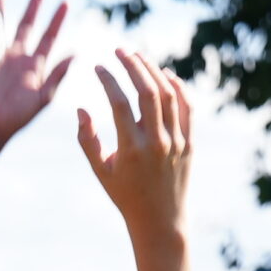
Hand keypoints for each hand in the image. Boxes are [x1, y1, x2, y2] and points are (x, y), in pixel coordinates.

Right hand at [0, 0, 71, 146]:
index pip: (49, 36)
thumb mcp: (43, 97)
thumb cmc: (17, 118)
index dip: (57, 19)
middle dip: (34, 4)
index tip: (66, 1)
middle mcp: (17, 55)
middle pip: (27, 22)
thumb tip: (76, 54)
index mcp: (35, 65)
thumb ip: (58, 75)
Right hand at [77, 50, 192, 246]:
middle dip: (132, 65)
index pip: (119, 103)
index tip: (97, 67)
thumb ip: (87, 140)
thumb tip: (81, 108)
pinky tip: (165, 74)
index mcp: (131, 150)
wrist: (160, 220)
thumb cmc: (125, 195)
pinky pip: (188, 108)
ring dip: (153, 71)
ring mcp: (176, 143)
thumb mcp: (100, 171)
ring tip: (138, 57)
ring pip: (169, 95)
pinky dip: (179, 88)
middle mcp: (156, 144)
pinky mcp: (190, 144)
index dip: (108, 80)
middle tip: (120, 50)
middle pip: (147, 92)